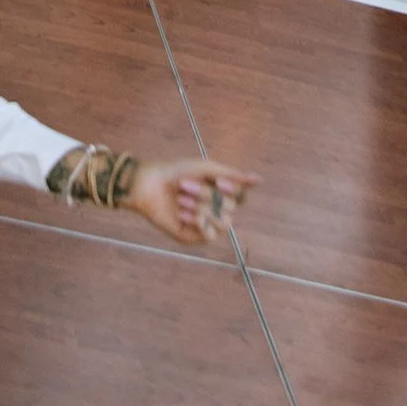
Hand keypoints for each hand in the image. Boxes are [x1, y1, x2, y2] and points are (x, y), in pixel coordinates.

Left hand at [123, 158, 259, 244]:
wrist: (147, 184)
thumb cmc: (174, 172)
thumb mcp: (205, 169)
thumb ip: (232, 175)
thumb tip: (260, 180)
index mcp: (220, 193)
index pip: (240, 197)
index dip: (233, 191)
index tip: (219, 182)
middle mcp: (215, 210)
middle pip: (229, 208)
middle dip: (206, 195)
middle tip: (183, 186)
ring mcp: (205, 225)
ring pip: (224, 222)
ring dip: (201, 208)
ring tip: (180, 200)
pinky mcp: (193, 237)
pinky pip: (209, 235)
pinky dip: (196, 222)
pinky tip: (180, 214)